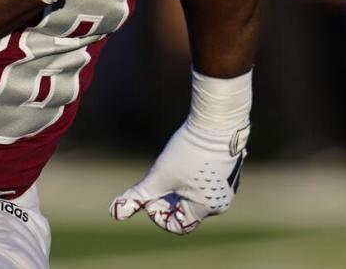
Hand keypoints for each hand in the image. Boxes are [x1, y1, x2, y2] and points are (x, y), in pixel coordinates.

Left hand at [110, 119, 249, 234]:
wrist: (216, 120)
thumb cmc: (188, 150)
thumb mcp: (159, 175)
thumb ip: (139, 195)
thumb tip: (115, 213)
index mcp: (206, 208)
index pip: (176, 225)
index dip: (158, 213)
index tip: (151, 194)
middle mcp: (221, 202)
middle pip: (185, 210)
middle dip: (167, 198)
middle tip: (158, 179)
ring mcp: (228, 187)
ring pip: (195, 195)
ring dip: (179, 186)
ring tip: (172, 167)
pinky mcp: (230, 171)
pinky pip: (206, 182)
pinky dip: (192, 176)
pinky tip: (187, 157)